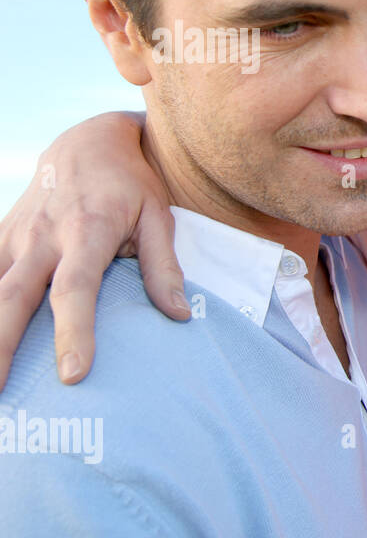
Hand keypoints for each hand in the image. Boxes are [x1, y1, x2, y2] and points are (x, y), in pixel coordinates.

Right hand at [0, 111, 189, 388]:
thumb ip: (163, 268)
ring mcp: (16, 236)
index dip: (74, 333)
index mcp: (87, 231)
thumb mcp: (158, 217)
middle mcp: (43, 236)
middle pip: (14, 297)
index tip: (73, 374)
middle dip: (2, 347)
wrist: (87, 142)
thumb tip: (179, 316)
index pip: (75, 289)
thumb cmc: (132, 186)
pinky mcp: (1, 237)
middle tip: (2, 394)